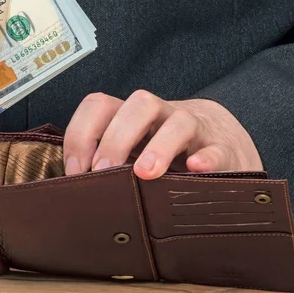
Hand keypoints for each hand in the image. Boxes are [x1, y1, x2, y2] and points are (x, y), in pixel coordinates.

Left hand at [63, 90, 262, 177]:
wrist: (221, 144)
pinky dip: (206, 158)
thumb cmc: (162, 154)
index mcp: (129, 115)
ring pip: (179, 121)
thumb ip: (104, 163)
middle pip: (139, 104)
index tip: (75, 171)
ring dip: (158, 145)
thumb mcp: (130, 154)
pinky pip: (217, 149)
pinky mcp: (223, 149)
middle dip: (115, 138)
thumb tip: (70, 188)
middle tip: (102, 171)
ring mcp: (195, 129)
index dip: (81, 134)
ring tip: (144, 173)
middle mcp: (161, 115)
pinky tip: (195, 169)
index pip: (99, 105)